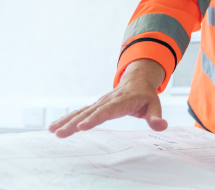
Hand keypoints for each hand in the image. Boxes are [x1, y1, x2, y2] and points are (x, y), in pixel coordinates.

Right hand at [48, 60, 167, 137]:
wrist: (137, 80)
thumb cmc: (146, 96)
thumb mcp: (155, 104)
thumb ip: (156, 117)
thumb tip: (161, 126)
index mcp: (121, 101)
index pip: (106, 111)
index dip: (94, 119)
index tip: (82, 127)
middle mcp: (106, 101)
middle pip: (88, 113)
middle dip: (73, 124)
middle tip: (60, 134)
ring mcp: (98, 103)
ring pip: (80, 112)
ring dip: (66, 122)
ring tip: (52, 131)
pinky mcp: (94, 106)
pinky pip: (79, 113)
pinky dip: (66, 119)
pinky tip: (55, 127)